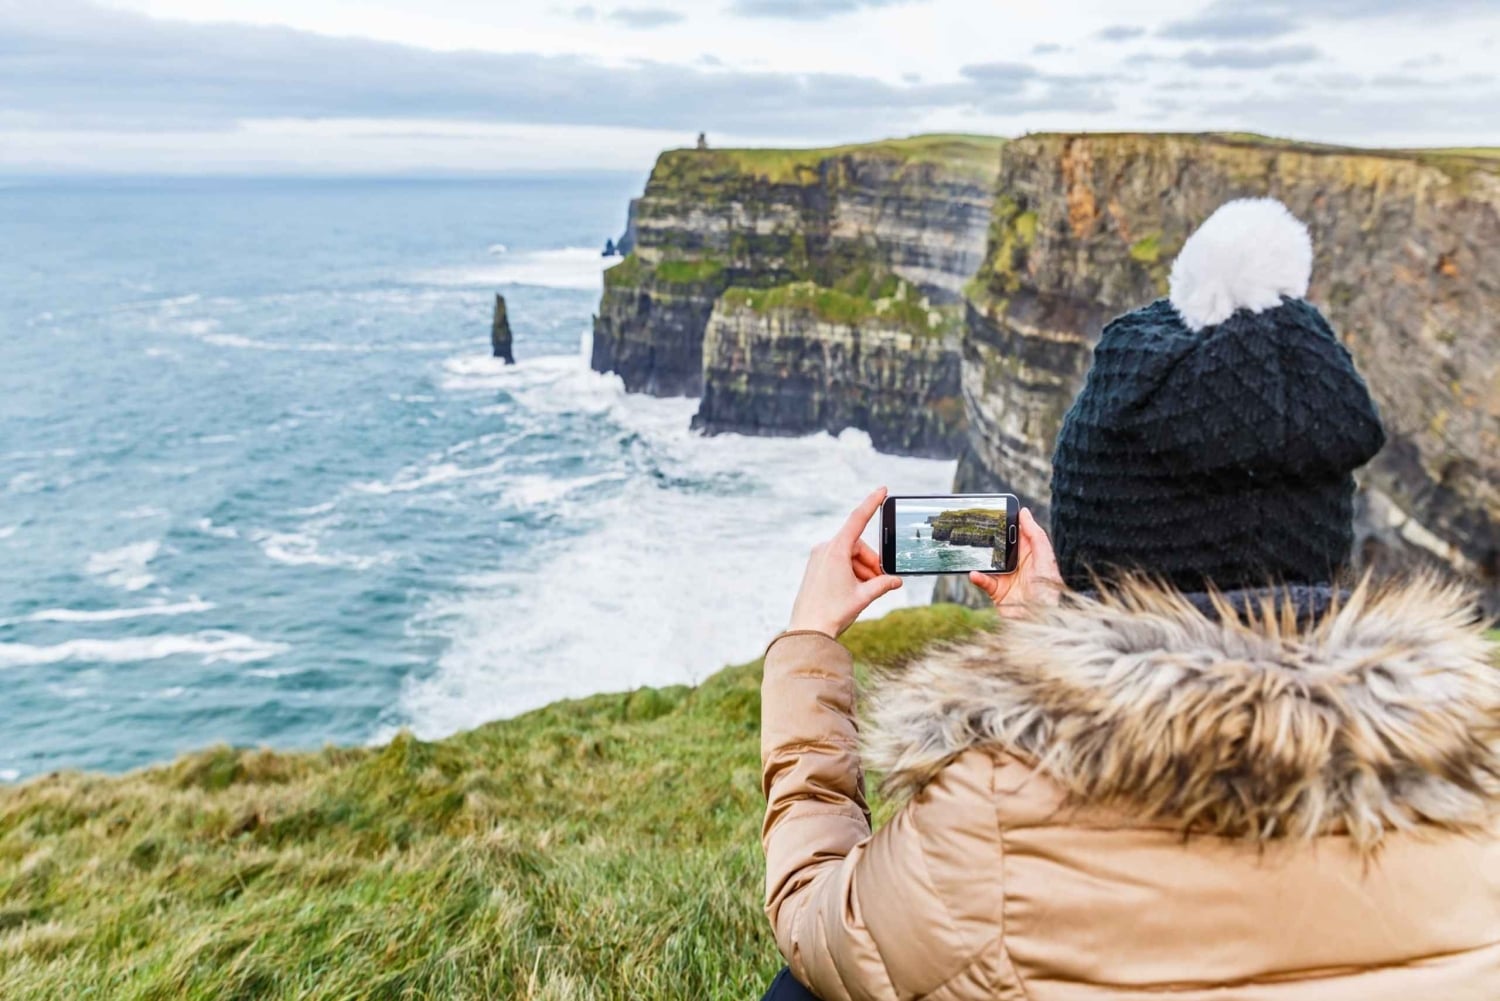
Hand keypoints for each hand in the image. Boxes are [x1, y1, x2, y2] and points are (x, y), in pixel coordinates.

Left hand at [788, 488, 902, 637]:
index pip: (857, 519)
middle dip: (872, 563)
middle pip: (858, 547)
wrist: (807, 631)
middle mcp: (824, 549)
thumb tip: (897, 580)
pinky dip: (851, 572)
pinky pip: (839, 562)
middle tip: (881, 581)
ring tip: (867, 592)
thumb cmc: (833, 612)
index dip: (871, 503)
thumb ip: (883, 584)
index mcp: (835, 550)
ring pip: (849, 556)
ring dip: (862, 570)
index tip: (882, 490)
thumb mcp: (864, 596)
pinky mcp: (815, 567)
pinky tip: (855, 591)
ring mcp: (818, 558)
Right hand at [969, 507, 1062, 619]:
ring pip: (988, 562)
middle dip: (989, 537)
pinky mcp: (997, 592)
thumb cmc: (1049, 592)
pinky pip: (983, 581)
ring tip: (973, 550)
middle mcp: (1017, 564)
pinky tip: (974, 573)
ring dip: (980, 558)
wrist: (1042, 621)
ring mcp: (1006, 577)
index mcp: (1031, 554)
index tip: (997, 509)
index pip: (1018, 533)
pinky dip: (978, 577)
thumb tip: (1025, 513)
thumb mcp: (1045, 559)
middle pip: (999, 546)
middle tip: (977, 527)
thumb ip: (1036, 535)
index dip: (1008, 522)